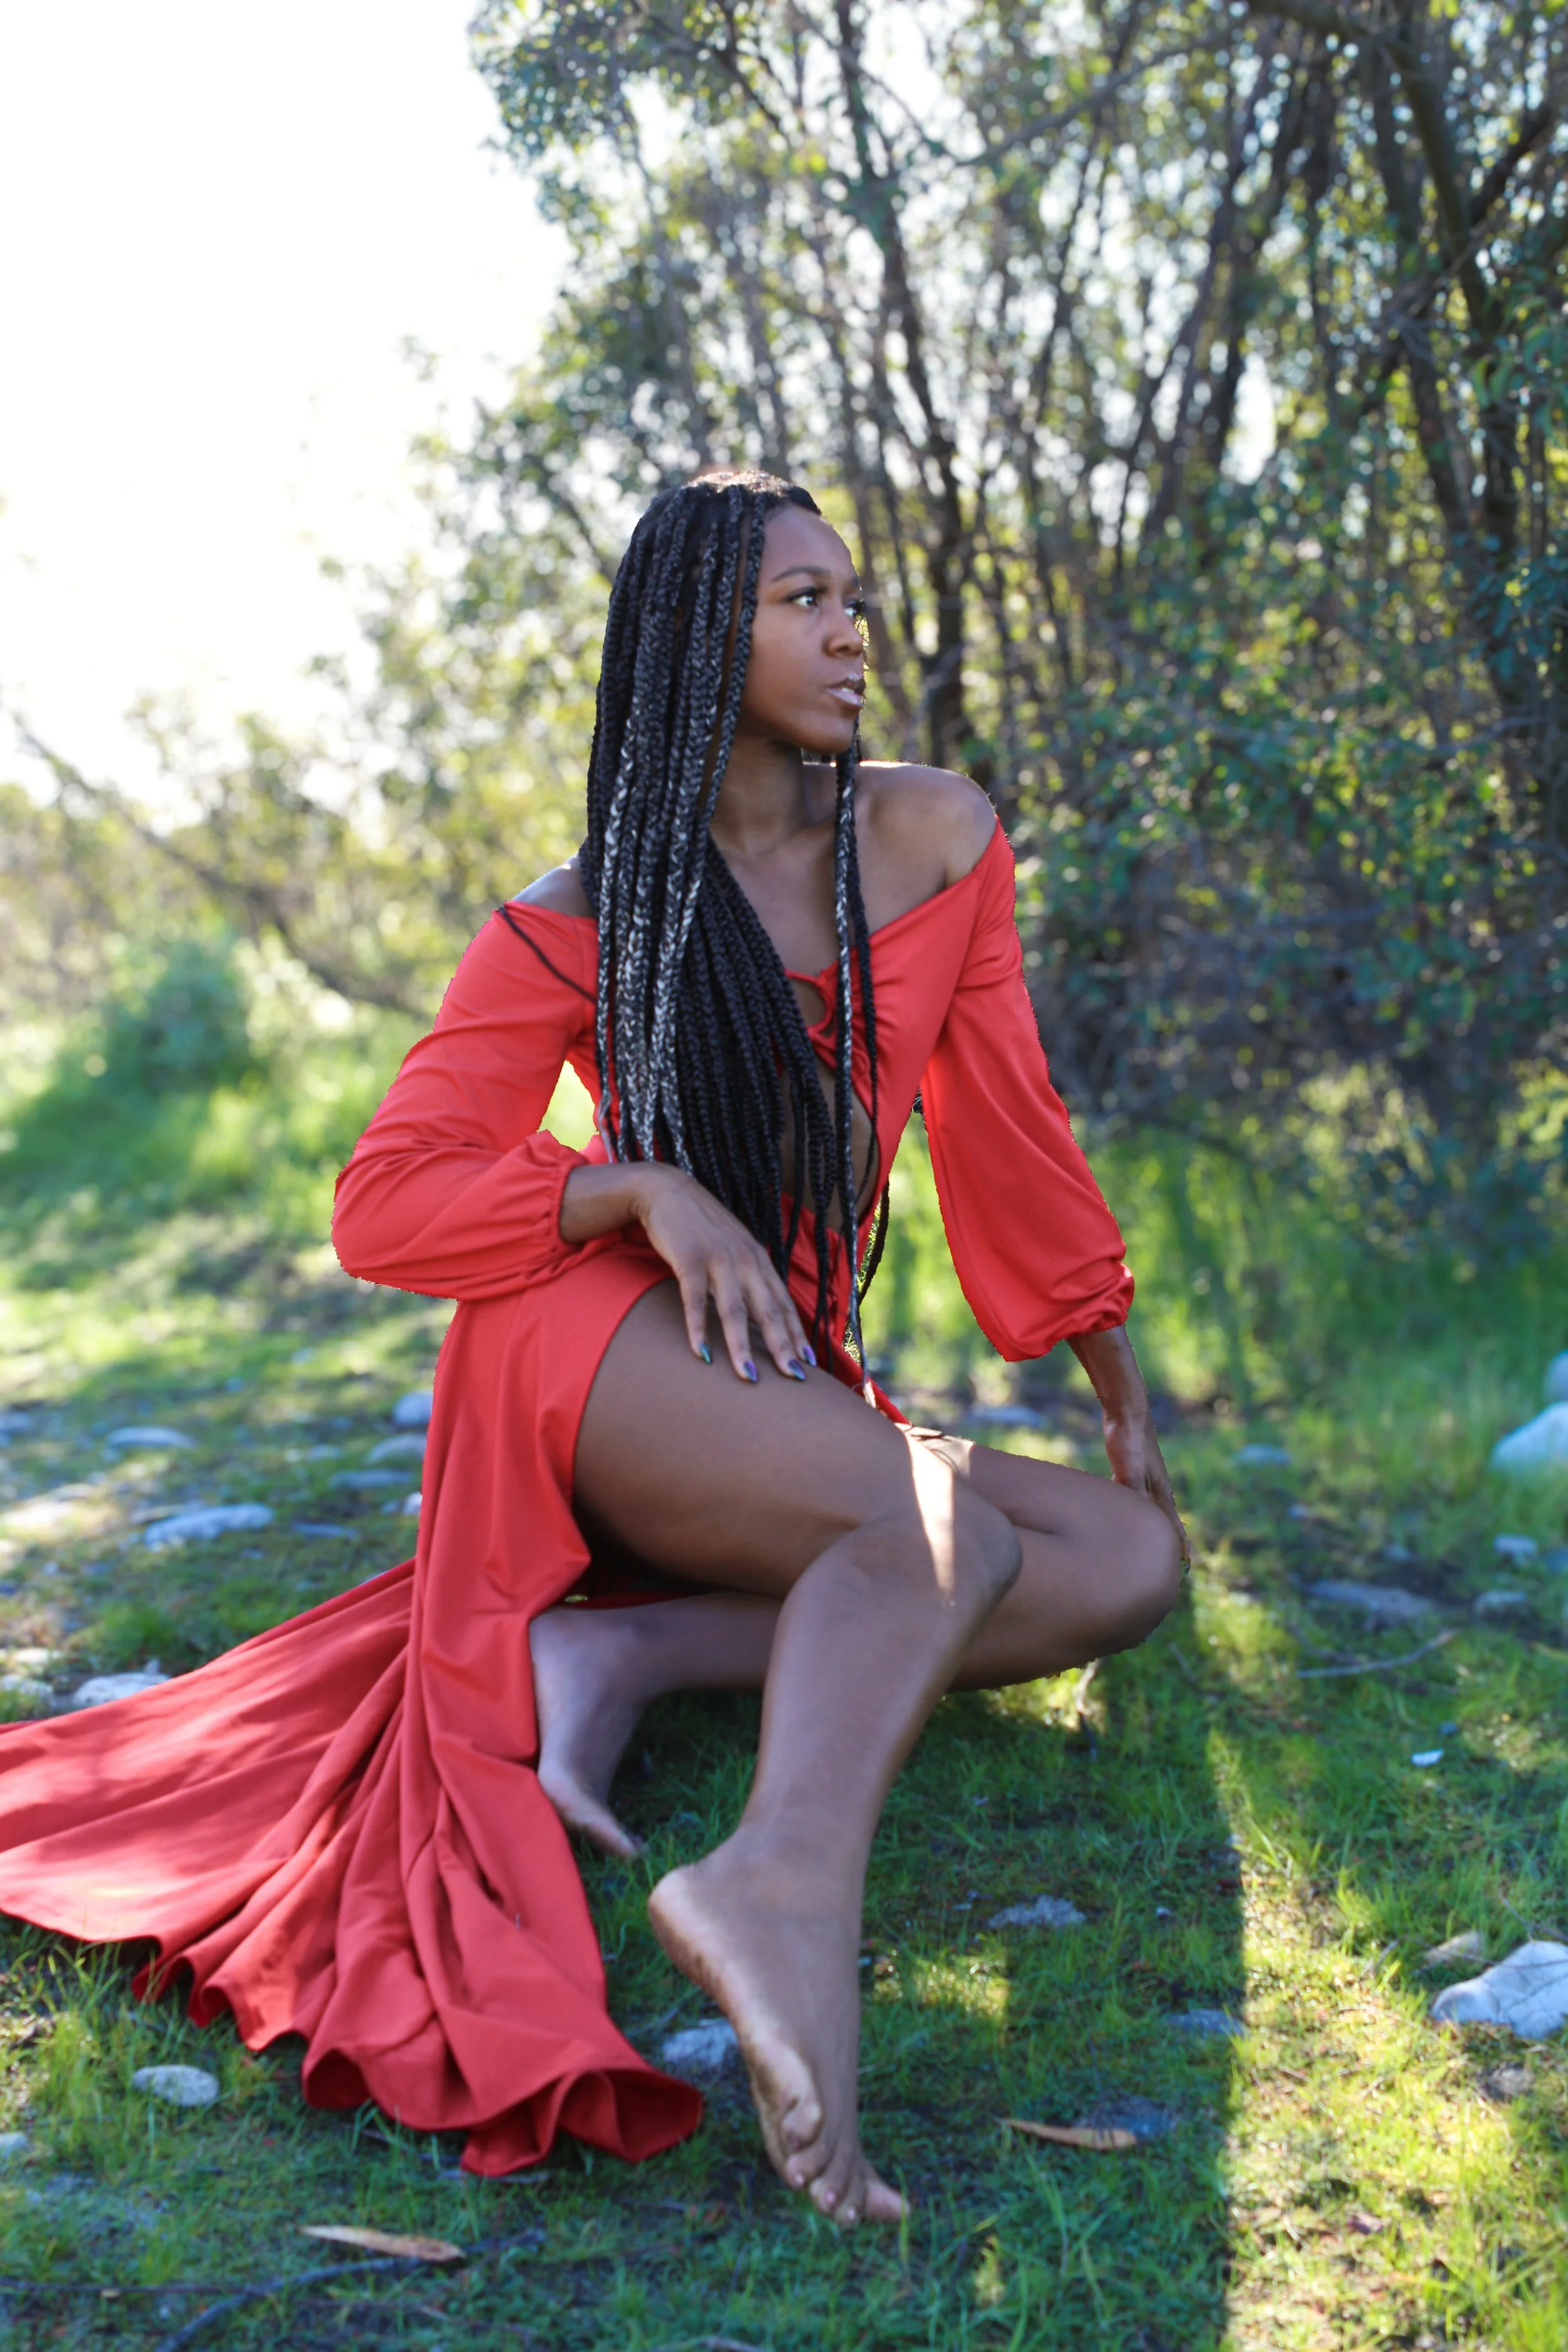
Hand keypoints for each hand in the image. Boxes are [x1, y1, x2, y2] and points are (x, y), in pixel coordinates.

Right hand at [561, 1159, 813, 1383]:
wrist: (668, 1191)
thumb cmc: (703, 1228)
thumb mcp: (734, 1249)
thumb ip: (748, 1278)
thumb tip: (760, 1315)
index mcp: (758, 1261)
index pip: (783, 1304)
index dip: (797, 1334)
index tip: (810, 1364)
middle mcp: (745, 1260)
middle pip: (767, 1311)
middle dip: (782, 1347)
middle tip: (795, 1379)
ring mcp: (717, 1259)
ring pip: (734, 1310)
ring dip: (741, 1347)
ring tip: (749, 1377)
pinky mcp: (688, 1259)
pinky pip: (694, 1300)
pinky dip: (698, 1328)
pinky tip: (702, 1353)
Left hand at [1068, 1326, 1188, 1565]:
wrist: (1126, 1409)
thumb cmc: (1129, 1440)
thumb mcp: (1129, 1471)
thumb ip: (1133, 1495)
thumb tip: (1136, 1522)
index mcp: (1160, 1491)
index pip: (1172, 1527)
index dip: (1179, 1547)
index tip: (1186, 1567)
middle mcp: (1157, 1485)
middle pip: (1165, 1520)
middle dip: (1170, 1540)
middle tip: (1174, 1561)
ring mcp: (1146, 1475)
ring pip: (1151, 1507)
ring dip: (1153, 1524)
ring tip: (1152, 1538)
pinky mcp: (1133, 1466)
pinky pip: (1136, 1494)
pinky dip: (1136, 1507)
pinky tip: (1126, 1508)